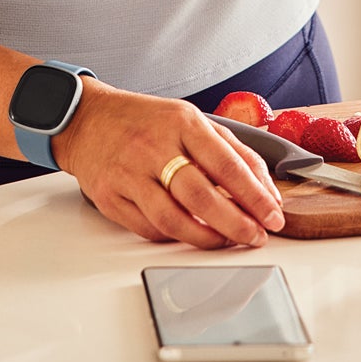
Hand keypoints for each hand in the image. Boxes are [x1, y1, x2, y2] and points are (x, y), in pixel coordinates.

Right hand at [52, 81, 285, 247]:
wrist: (87, 120)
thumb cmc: (145, 121)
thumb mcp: (190, 119)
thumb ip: (230, 150)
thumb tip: (265, 187)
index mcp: (182, 123)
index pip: (226, 164)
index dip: (254, 195)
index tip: (273, 215)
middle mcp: (154, 147)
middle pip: (202, 196)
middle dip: (236, 223)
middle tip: (256, 236)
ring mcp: (129, 174)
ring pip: (173, 219)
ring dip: (207, 238)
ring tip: (228, 241)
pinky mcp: (110, 197)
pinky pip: (148, 229)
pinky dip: (175, 237)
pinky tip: (192, 236)